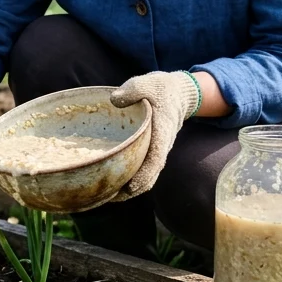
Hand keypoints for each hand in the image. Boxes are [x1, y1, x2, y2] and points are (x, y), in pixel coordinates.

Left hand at [109, 71, 200, 200]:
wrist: (178, 93)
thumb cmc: (161, 89)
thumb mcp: (148, 83)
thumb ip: (133, 90)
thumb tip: (115, 100)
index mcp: (162, 133)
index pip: (155, 160)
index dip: (143, 176)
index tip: (129, 188)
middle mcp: (161, 147)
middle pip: (149, 177)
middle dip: (130, 191)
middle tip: (106, 197)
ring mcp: (156, 152)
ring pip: (146, 178)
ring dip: (128, 190)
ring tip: (104, 196)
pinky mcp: (150, 152)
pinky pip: (141, 171)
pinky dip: (128, 181)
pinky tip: (110, 182)